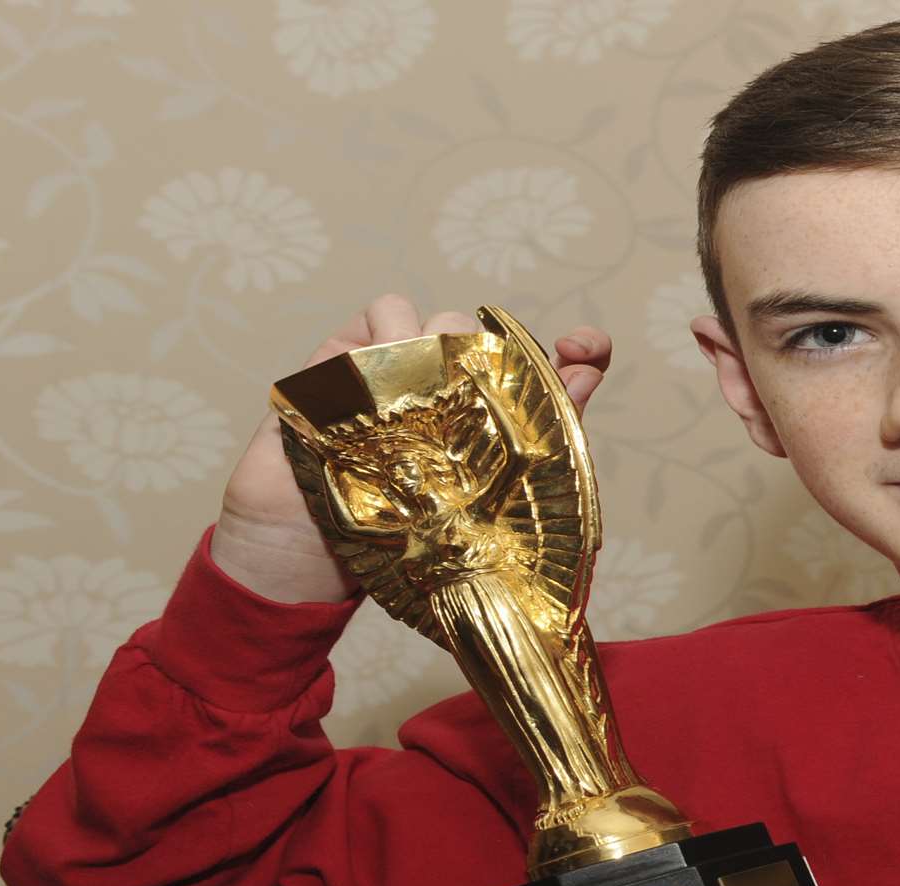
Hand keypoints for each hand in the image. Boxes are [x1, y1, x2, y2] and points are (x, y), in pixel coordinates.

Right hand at [209, 293, 615, 603]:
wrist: (310, 559)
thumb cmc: (399, 535)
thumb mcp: (488, 499)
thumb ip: (544, 435)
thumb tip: (588, 372)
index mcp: (489, 415)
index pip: (553, 364)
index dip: (580, 348)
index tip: (581, 346)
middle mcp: (445, 382)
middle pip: (481, 331)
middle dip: (482, 360)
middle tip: (467, 409)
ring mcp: (394, 366)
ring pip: (432, 315)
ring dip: (431, 348)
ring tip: (415, 405)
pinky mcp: (346, 355)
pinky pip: (379, 313)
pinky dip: (384, 335)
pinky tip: (378, 383)